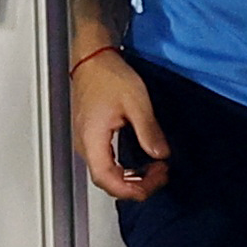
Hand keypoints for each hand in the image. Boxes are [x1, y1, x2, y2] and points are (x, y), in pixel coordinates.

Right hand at [73, 45, 170, 201]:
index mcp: (92, 139)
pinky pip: (106, 162)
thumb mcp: (136, 102)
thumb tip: (161, 154)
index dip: (130, 189)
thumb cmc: (109, 75)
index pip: (106, 179)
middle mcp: (85, 144)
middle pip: (106, 181)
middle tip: (161, 174)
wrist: (92, 58)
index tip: (154, 184)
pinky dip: (124, 168)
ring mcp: (86, 141)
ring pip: (106, 173)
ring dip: (131, 177)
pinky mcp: (91, 136)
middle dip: (136, 185)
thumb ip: (148, 131)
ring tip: (155, 169)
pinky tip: (141, 163)